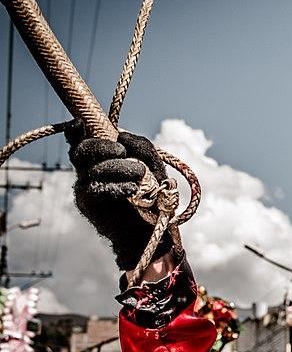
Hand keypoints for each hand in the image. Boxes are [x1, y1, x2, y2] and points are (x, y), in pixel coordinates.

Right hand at [66, 120, 172, 270]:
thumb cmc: (153, 194)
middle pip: (82, 150)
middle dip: (103, 147)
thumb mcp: (153, 165)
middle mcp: (88, 170)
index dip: (78, 129)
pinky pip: (96, 190)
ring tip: (139, 174)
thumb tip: (123, 136)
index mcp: (101, 158)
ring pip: (93, 169)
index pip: (82, 139)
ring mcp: (85, 187)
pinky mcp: (88, 204)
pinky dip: (116, 187)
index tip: (82, 123)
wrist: (153, 228)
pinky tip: (131, 189)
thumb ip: (141, 147)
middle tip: (123, 152)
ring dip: (119, 168)